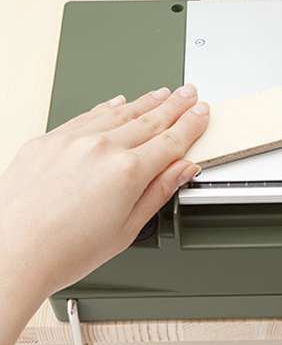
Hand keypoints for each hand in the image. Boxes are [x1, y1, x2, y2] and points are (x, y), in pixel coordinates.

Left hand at [0, 85, 208, 296]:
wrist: (11, 251)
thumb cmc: (65, 250)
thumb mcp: (127, 229)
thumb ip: (158, 192)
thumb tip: (183, 169)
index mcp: (127, 172)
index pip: (171, 140)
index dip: (191, 124)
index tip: (201, 112)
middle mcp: (102, 147)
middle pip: (150, 120)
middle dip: (175, 105)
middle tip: (189, 93)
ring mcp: (74, 139)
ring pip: (121, 112)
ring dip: (146, 101)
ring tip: (163, 92)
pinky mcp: (50, 139)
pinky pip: (88, 115)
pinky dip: (109, 107)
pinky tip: (119, 101)